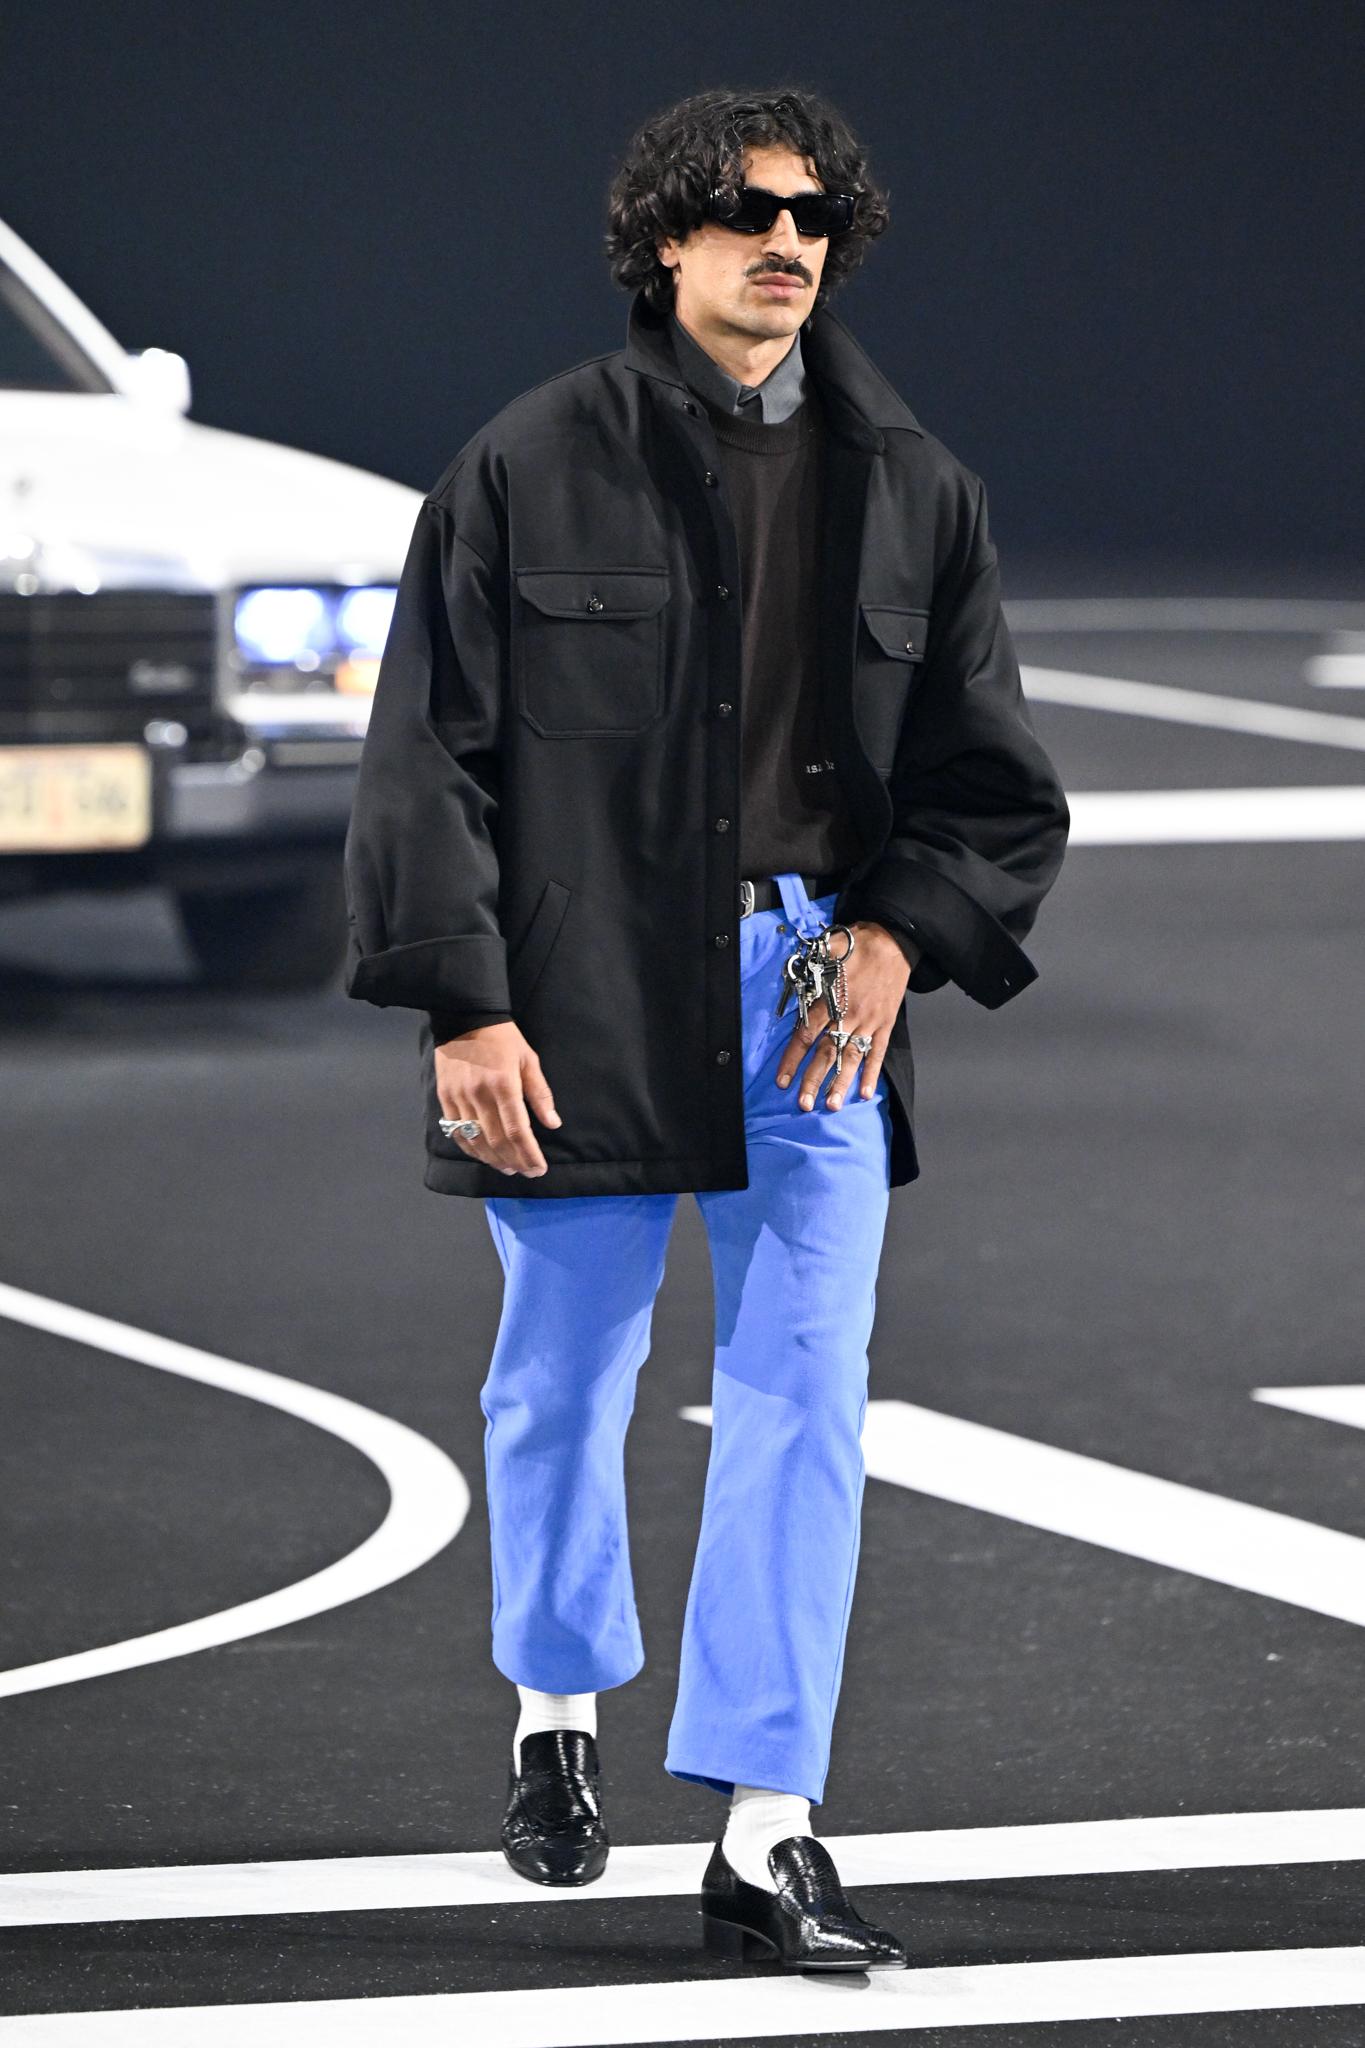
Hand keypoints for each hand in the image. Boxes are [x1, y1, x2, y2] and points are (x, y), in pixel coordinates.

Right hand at [434, 1020, 560, 1176]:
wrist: (464, 1017)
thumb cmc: (502, 1038)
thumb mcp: (528, 1060)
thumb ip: (540, 1093)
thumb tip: (553, 1123)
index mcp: (504, 1085)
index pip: (517, 1131)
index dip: (529, 1154)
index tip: (539, 1168)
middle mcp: (479, 1095)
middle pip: (497, 1141)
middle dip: (515, 1161)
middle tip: (527, 1172)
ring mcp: (459, 1098)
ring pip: (475, 1140)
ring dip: (493, 1160)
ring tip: (508, 1168)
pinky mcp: (445, 1097)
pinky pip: (456, 1131)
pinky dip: (470, 1148)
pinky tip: (483, 1155)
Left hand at [775, 921, 916, 1111]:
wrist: (893, 940)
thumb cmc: (857, 944)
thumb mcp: (826, 952)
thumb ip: (808, 973)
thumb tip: (790, 985)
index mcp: (831, 999)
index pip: (806, 1035)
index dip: (792, 1059)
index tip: (782, 1079)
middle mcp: (849, 1015)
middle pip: (827, 1053)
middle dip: (813, 1080)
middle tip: (803, 1104)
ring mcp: (869, 1022)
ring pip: (851, 1058)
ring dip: (840, 1083)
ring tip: (831, 1105)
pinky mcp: (886, 1024)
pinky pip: (878, 1052)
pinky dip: (871, 1073)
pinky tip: (864, 1092)